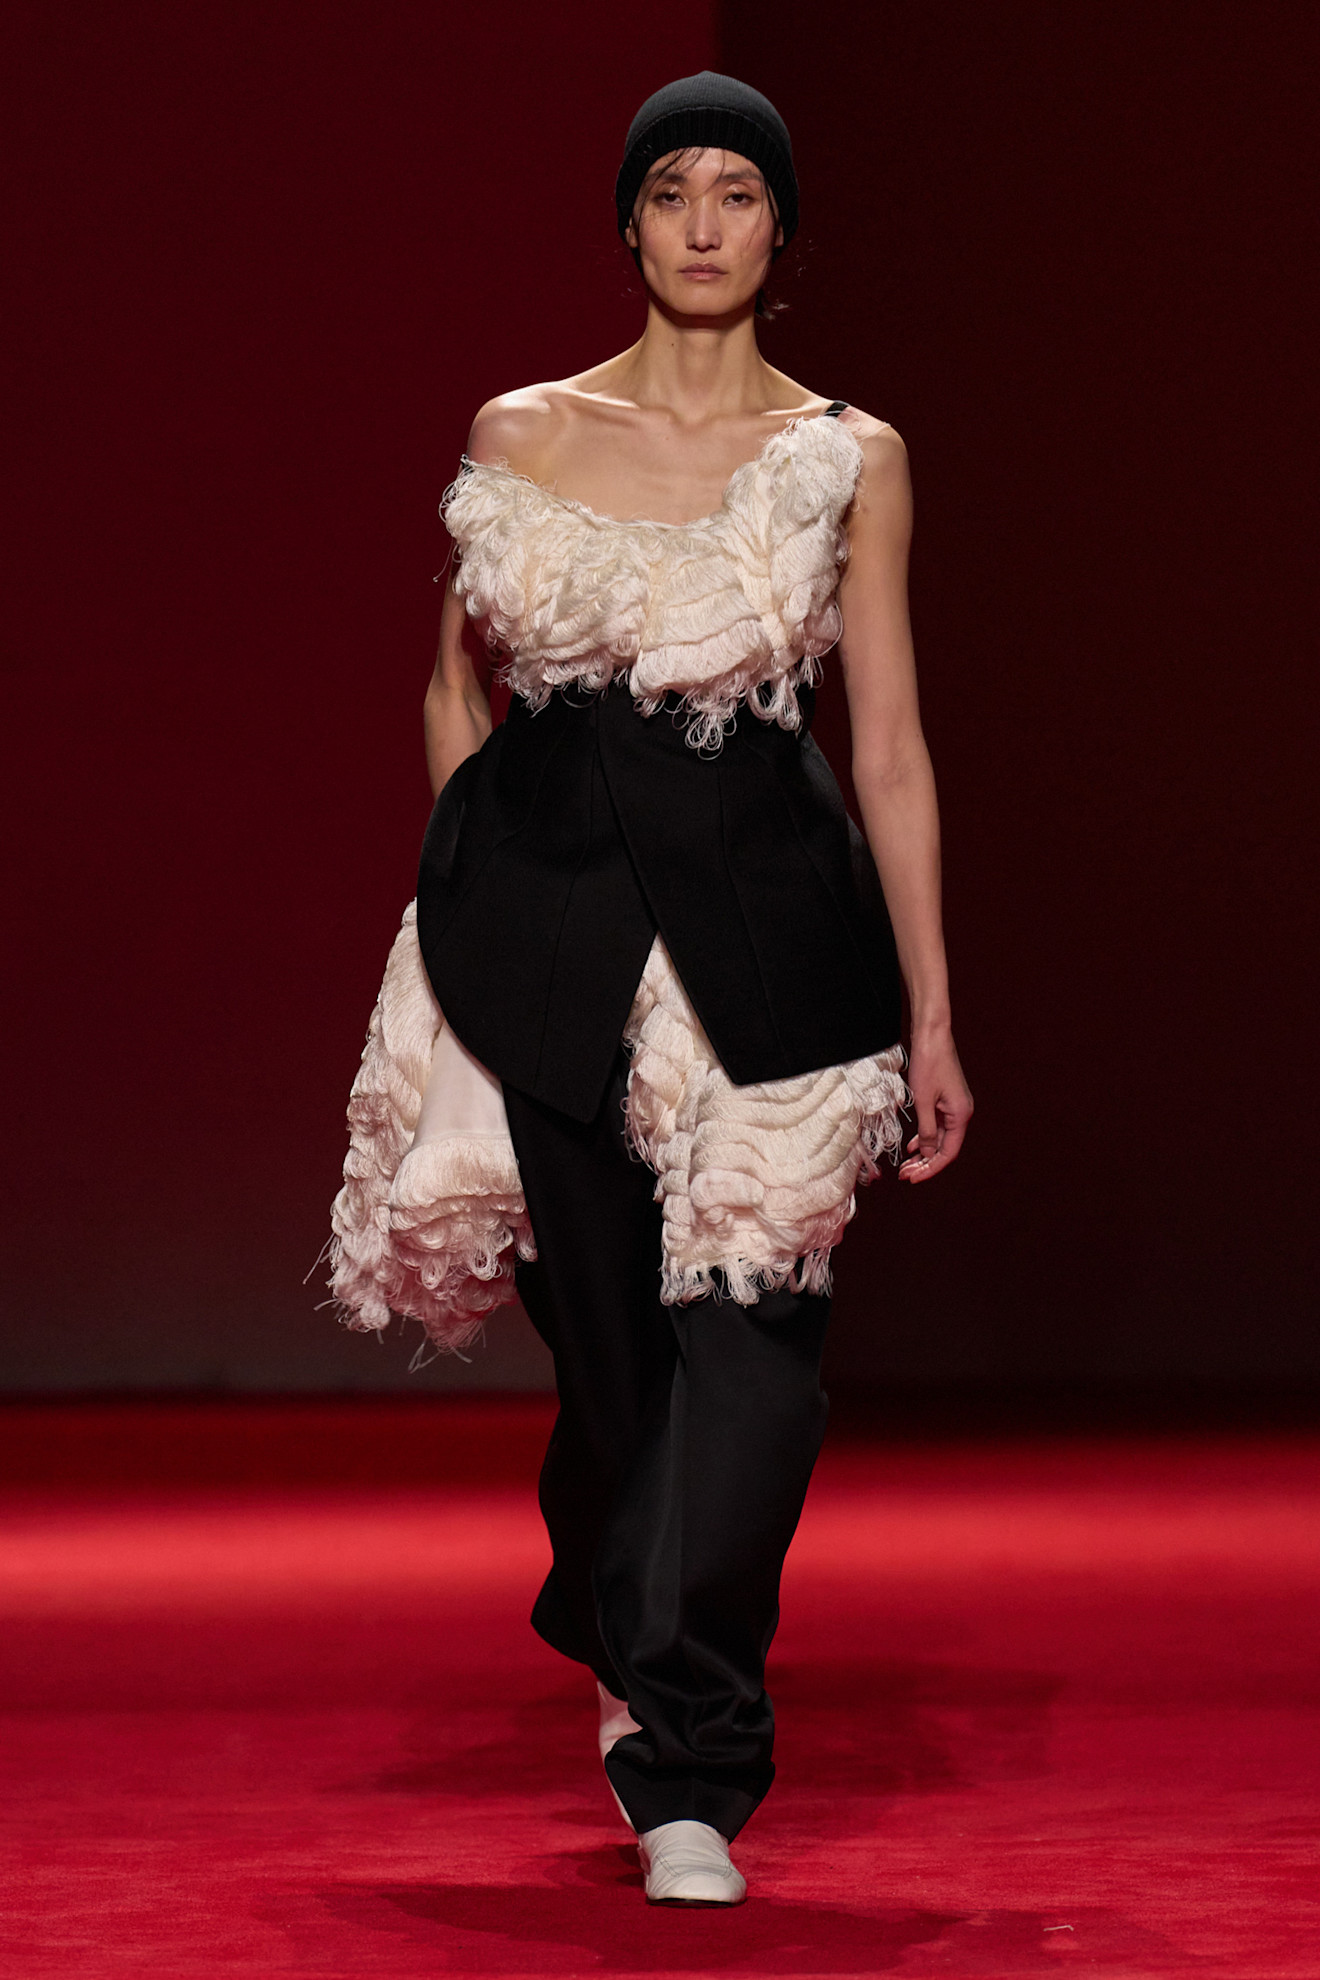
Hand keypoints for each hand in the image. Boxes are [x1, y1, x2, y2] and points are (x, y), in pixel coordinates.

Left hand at [899, 1026, 972, 1182]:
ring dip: (923, 1153)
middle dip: (925, 1164)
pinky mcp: (946, 1100)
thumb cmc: (929, 1064)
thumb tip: (927, 1154)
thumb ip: (927, 1130)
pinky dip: (925, 1137)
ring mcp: (954, 1107)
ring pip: (939, 1138)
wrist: (932, 1035)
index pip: (948, 1152)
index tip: (913, 1178)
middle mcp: (961, 1113)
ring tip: (906, 1166)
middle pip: (944, 1148)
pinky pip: (937, 1126)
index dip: (931, 1168)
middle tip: (905, 1176)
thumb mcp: (923, 1100)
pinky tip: (912, 1147)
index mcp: (961, 1115)